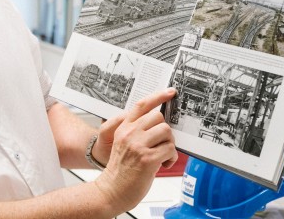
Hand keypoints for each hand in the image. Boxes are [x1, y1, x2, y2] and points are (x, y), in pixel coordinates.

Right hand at [93, 88, 177, 212]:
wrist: (112, 191)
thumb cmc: (121, 170)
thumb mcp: (123, 144)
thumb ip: (136, 132)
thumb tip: (160, 124)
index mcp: (123, 128)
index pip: (142, 105)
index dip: (158, 96)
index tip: (170, 92)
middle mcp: (130, 134)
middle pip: (159, 117)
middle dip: (165, 131)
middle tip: (162, 144)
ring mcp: (138, 145)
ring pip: (167, 132)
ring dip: (169, 145)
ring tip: (162, 156)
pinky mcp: (148, 159)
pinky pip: (170, 149)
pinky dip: (171, 158)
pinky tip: (163, 164)